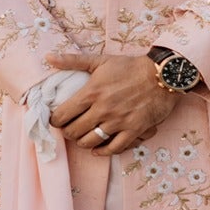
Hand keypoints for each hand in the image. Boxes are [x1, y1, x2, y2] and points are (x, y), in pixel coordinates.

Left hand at [45, 52, 176, 154]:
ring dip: (82, 142)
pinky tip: (98, 148)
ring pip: (90, 142)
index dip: (55, 120)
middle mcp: (102, 109)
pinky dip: (102, 151)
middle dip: (67, 132)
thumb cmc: (130, 67)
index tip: (56, 119)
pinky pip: (113, 148)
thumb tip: (48, 58)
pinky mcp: (133, 130)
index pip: (62, 115)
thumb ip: (73, 61)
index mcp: (91, 92)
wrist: (161, 75)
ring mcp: (118, 121)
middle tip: (70, 128)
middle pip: (73, 131)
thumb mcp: (100, 60)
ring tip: (83, 137)